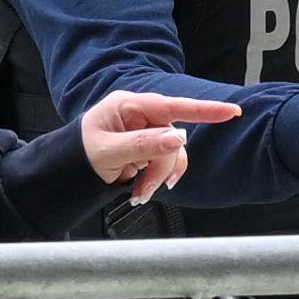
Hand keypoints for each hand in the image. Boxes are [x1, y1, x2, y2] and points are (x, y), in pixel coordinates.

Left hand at [77, 88, 239, 201]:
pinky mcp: (150, 148)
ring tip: (139, 192)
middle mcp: (142, 116)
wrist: (68, 171)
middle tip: (143, 189)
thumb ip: (142, 145)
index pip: (171, 106)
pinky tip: (143, 189)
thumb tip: (176, 138)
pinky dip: (158, 179)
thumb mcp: (107, 152)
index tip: (231, 112)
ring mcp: (147, 132)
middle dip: (161, 167)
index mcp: (129, 106)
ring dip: (159, 176)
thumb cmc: (80, 155)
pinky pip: (168, 163)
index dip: (204, 110)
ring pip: (173, 155)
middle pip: (173, 139)